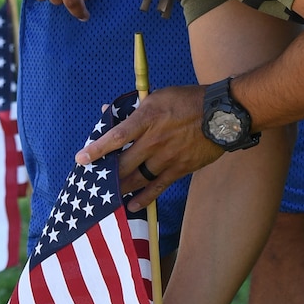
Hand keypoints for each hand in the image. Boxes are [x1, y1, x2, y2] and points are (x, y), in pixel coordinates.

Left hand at [76, 83, 218, 206]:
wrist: (222, 114)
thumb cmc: (188, 100)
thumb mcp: (157, 96)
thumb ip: (132, 107)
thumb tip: (107, 109)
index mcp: (146, 119)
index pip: (116, 136)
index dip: (97, 149)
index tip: (81, 159)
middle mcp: (154, 141)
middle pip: (124, 163)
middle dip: (106, 175)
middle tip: (94, 182)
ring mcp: (166, 158)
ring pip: (137, 178)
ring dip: (121, 188)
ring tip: (108, 196)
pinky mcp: (179, 169)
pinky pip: (157, 188)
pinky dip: (143, 199)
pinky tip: (131, 206)